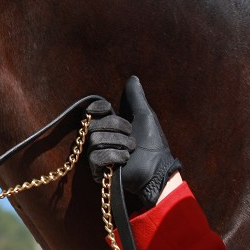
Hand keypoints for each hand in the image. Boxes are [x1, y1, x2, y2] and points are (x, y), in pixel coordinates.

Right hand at [86, 77, 180, 209]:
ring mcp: (98, 154)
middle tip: (131, 134)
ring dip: (118, 142)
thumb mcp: (145, 116)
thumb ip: (137, 97)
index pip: (92, 111)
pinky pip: (96, 156)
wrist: (157, 169)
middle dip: (116, 127)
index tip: (108, 108)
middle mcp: (101, 138)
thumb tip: (133, 78)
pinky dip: (113, 155)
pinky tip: (125, 159)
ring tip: (131, 148)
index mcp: (110, 125)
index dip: (97, 107)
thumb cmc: (153, 143)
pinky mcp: (98, 171)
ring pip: (95, 139)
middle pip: (94, 125)